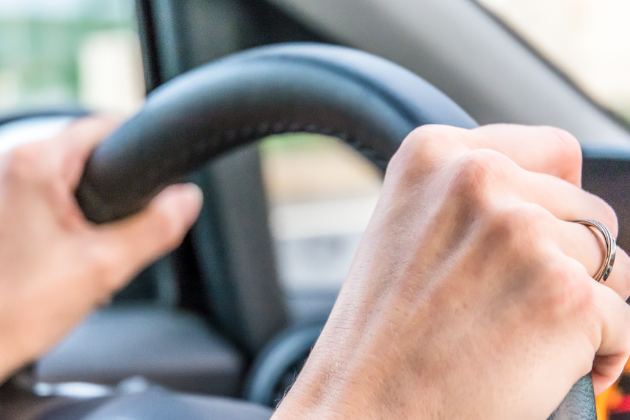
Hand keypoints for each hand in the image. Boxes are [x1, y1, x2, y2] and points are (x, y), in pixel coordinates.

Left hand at [0, 117, 201, 379]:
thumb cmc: (18, 307)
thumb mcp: (105, 266)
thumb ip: (155, 228)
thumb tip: (187, 200)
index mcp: (37, 165)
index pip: (107, 127)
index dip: (142, 149)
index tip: (161, 175)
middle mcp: (15, 166)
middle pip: (93, 154)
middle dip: (120, 188)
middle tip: (126, 227)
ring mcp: (8, 188)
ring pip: (76, 178)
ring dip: (99, 207)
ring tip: (99, 247)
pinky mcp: (8, 210)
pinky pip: (57, 198)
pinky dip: (78, 219)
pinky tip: (78, 254)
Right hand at [274, 125, 629, 418]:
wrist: (363, 407)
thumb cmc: (381, 332)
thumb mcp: (406, 228)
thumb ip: (473, 197)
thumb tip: (557, 198)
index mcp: (434, 154)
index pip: (552, 149)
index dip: (552, 201)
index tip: (529, 239)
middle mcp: (479, 179)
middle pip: (586, 209)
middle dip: (567, 259)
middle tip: (512, 303)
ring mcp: (522, 232)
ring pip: (611, 264)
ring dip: (584, 304)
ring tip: (525, 336)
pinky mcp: (564, 294)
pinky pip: (622, 321)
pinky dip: (599, 351)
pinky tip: (546, 369)